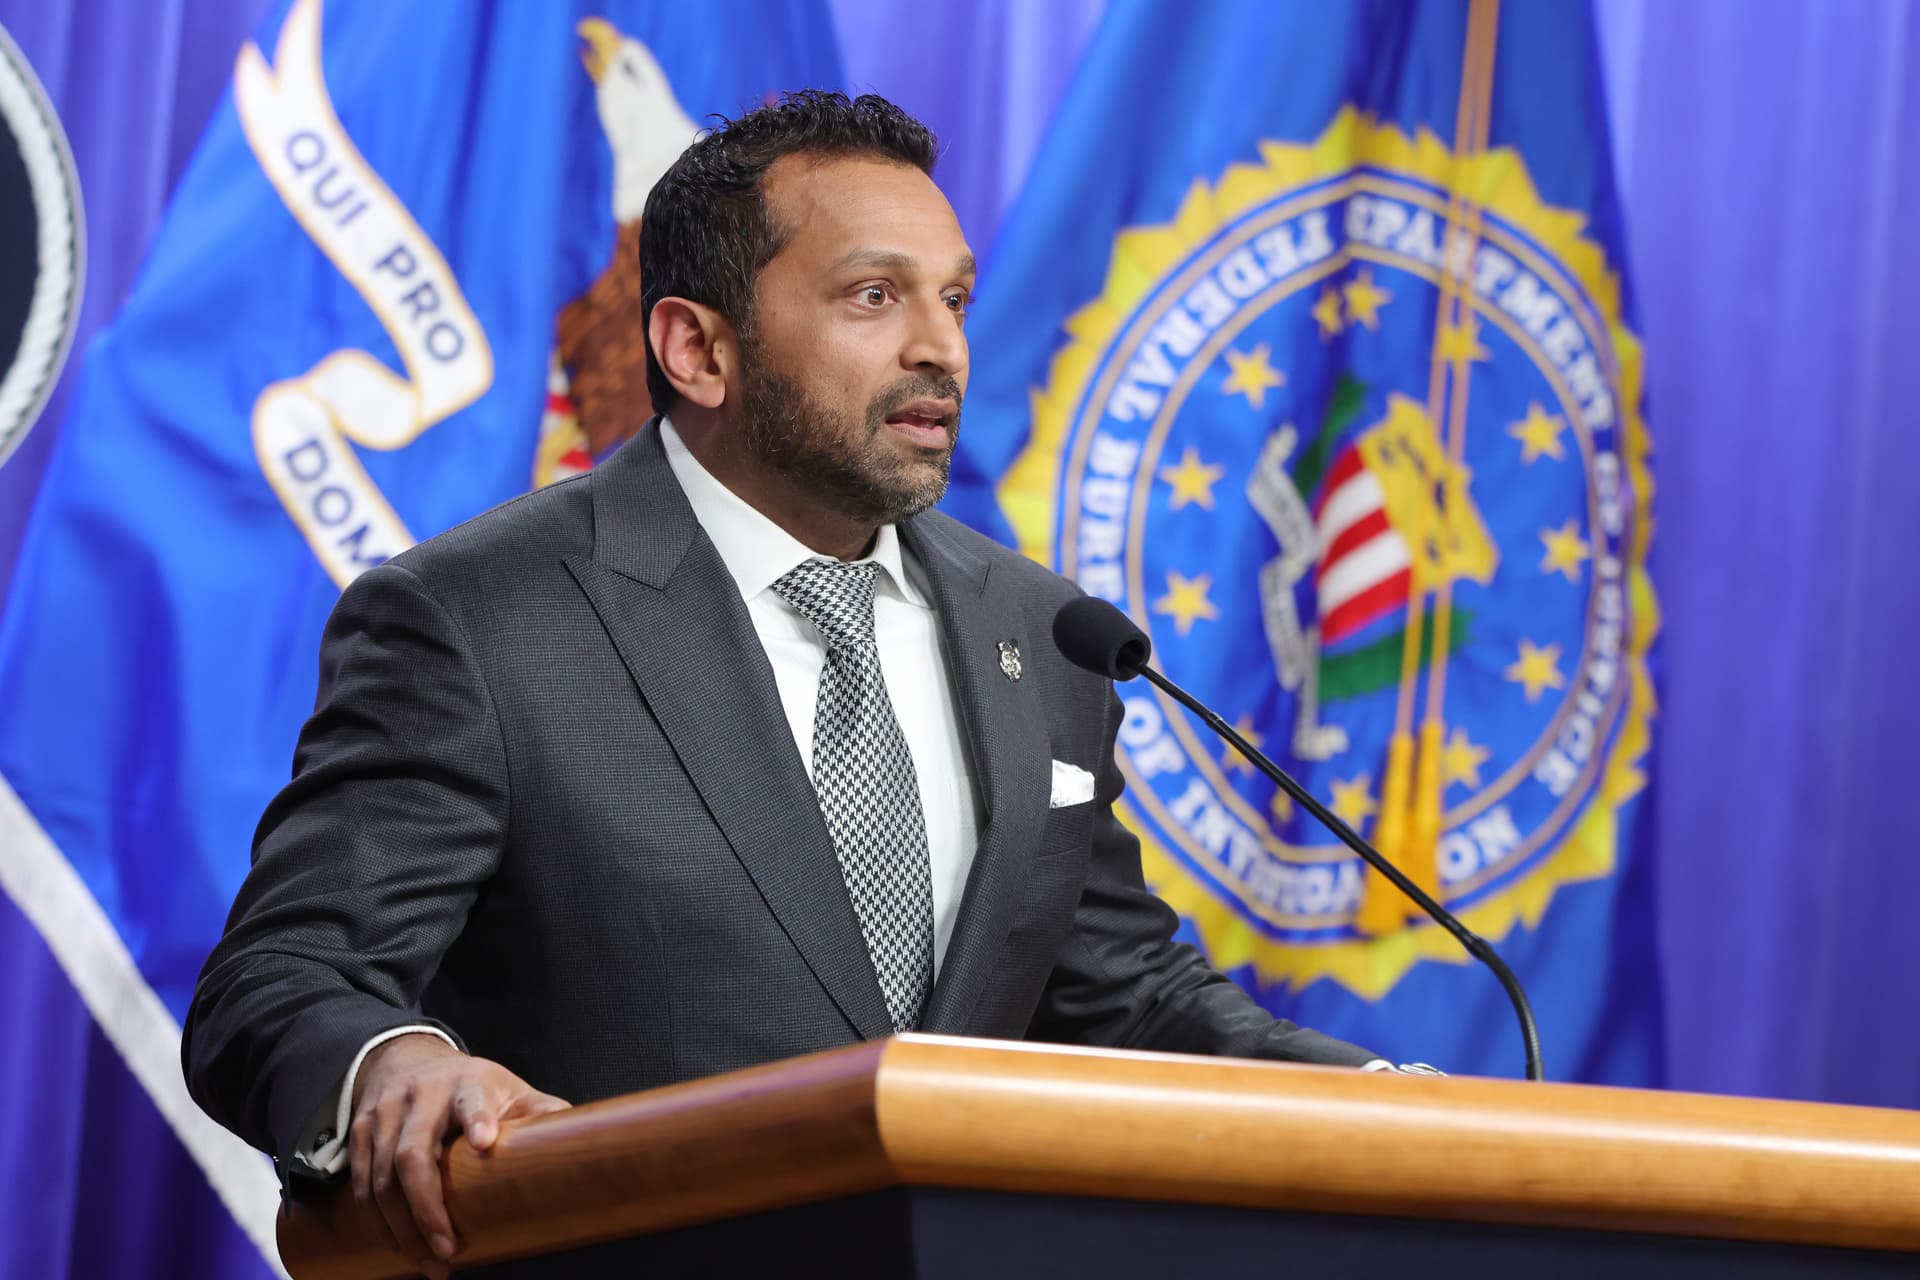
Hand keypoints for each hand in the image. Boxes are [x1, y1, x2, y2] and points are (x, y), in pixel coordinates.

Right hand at [348, 1032, 569, 1275]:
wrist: (407, 1058)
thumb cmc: (470, 1085)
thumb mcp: (507, 1088)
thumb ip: (538, 1112)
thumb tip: (578, 1135)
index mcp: (465, 1082)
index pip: (471, 1098)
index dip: (479, 1119)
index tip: (486, 1143)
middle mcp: (420, 1096)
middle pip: (413, 1155)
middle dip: (427, 1209)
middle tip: (448, 1251)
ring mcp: (384, 1114)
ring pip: (381, 1178)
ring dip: (402, 1228)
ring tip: (428, 1261)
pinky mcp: (360, 1132)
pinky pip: (361, 1184)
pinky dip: (378, 1221)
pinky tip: (400, 1245)